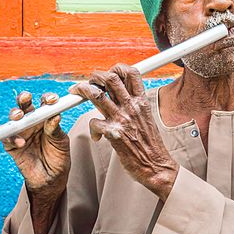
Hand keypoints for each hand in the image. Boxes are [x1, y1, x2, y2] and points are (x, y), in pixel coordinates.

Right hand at [2, 91, 70, 198]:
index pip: (45, 103)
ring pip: (14, 118)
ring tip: (19, 117)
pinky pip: (8, 138)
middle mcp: (32, 122)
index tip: (53, 100)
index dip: (47, 98)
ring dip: (15, 114)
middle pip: (25, 105)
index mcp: (46, 118)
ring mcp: (21, 133)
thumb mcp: (61, 143)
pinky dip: (13, 138)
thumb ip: (55, 130)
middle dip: (24, 99)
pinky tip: (21, 143)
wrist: (51, 179)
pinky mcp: (12, 146)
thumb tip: (55, 116)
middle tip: (27, 97)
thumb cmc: (58, 158)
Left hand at [69, 65, 177, 201]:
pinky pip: (93, 122)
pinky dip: (91, 128)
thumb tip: (122, 95)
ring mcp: (122, 119)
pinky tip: (96, 135)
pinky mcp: (113, 134)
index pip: (131, 73)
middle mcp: (131, 107)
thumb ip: (133, 105)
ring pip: (96, 94)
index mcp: (141, 102)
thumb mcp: (146, 118)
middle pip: (110, 78)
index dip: (117, 68)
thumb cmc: (151, 145)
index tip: (109, 73)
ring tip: (77, 92)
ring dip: (82, 90)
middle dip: (95, 76)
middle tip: (90, 82)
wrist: (156, 166)